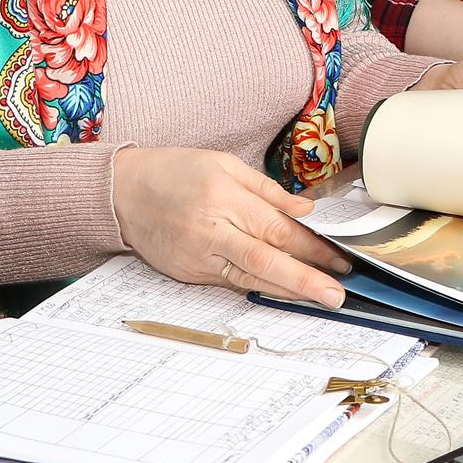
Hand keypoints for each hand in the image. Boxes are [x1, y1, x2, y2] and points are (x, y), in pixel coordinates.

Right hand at [112, 146, 349, 307]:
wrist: (122, 193)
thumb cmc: (175, 171)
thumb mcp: (225, 164)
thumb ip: (267, 190)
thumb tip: (306, 210)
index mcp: (224, 197)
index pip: (277, 228)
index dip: (312, 246)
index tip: (340, 257)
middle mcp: (212, 231)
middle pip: (266, 260)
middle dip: (306, 279)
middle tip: (336, 293)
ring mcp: (199, 257)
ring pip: (250, 279)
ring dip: (288, 290)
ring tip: (319, 298)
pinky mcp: (189, 274)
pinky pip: (231, 283)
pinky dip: (260, 288)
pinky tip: (284, 292)